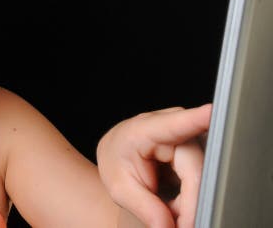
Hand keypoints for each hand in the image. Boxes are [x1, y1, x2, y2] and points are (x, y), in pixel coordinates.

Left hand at [96, 104, 211, 227]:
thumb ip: (143, 206)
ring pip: (206, 180)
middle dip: (187, 204)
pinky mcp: (202, 147)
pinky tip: (176, 200)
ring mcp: (191, 134)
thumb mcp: (120, 187)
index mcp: (145, 129)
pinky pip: (207, 181)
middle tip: (173, 222)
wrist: (121, 154)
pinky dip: (191, 198)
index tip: (210, 112)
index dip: (195, 119)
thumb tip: (167, 226)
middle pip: (196, 171)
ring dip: (188, 202)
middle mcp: (173, 126)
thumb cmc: (118, 163)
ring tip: (167, 205)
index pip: (174, 124)